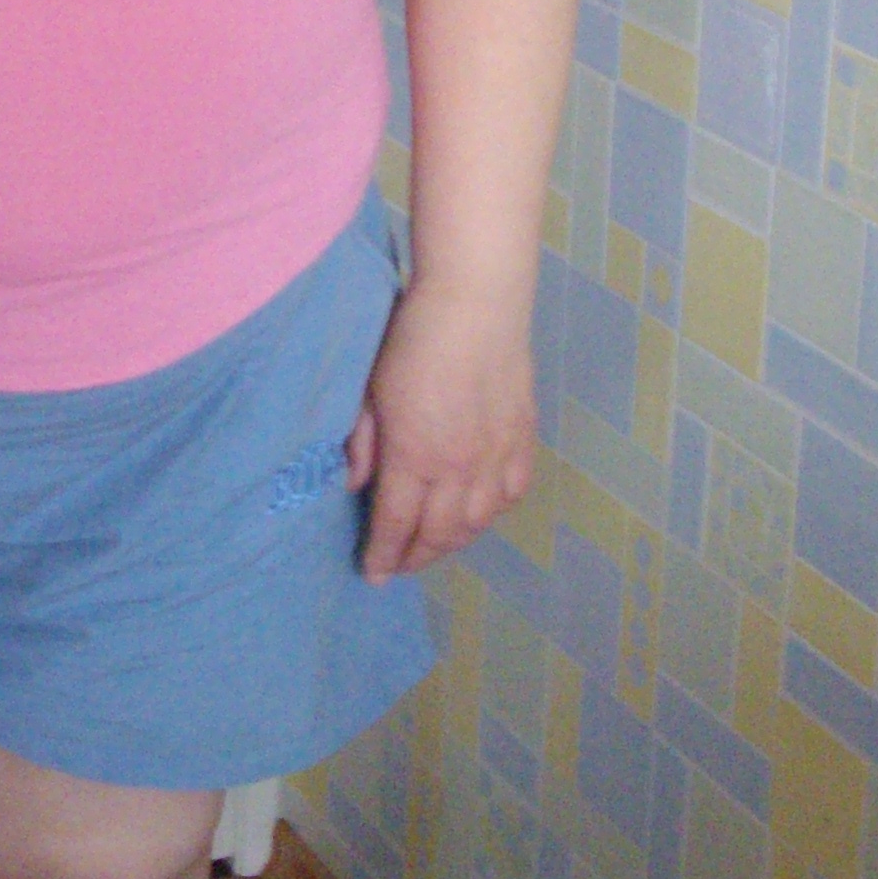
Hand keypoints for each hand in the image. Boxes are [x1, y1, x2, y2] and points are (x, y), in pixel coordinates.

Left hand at [344, 280, 536, 582]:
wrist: (476, 303)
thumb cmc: (412, 339)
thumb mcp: (370, 391)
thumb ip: (363, 444)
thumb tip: (354, 487)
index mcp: (414, 457)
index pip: (396, 525)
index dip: (383, 556)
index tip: (372, 575)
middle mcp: (459, 468)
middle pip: (439, 533)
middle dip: (416, 556)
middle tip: (399, 565)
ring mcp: (497, 456)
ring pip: (478, 522)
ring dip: (453, 542)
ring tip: (434, 545)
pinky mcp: (522, 438)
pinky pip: (511, 494)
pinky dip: (492, 512)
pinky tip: (478, 512)